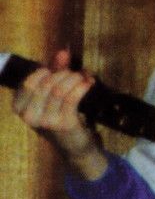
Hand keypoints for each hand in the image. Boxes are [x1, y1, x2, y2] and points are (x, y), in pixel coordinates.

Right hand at [12, 50, 107, 179]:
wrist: (75, 146)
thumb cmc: (61, 117)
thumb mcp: (53, 94)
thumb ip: (55, 72)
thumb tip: (63, 52)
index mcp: (20, 108)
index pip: (28, 83)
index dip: (47, 71)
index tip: (61, 68)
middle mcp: (29, 116)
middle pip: (45, 84)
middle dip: (64, 74)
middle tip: (77, 74)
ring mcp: (45, 121)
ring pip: (59, 89)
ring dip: (75, 79)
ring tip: (84, 78)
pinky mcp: (63, 123)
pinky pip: (72, 98)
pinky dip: (82, 86)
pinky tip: (90, 83)